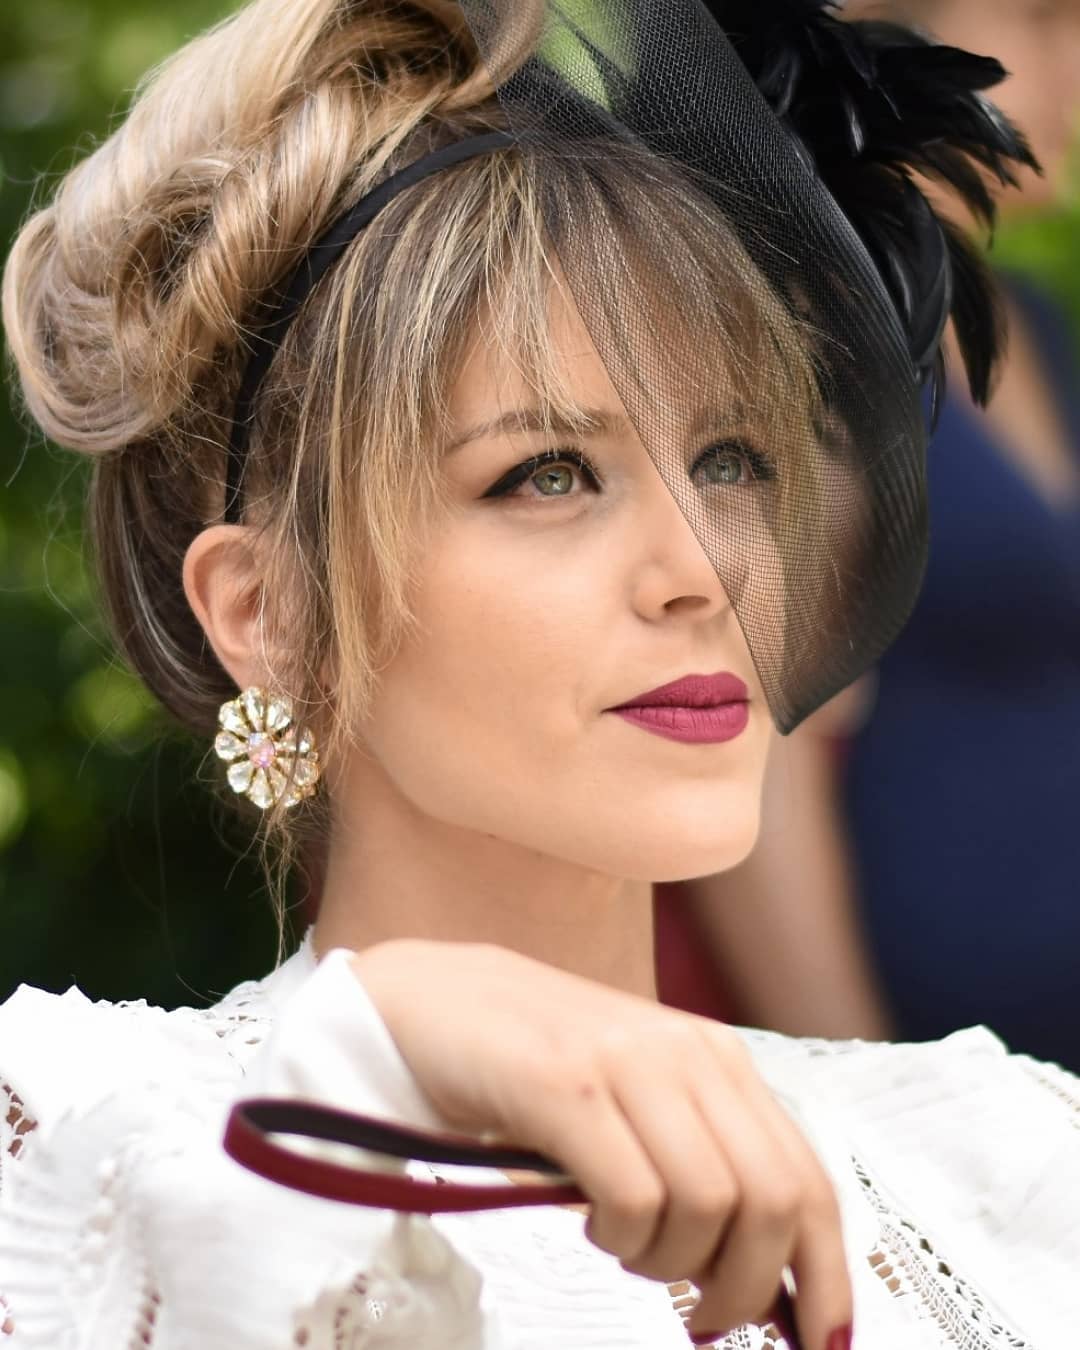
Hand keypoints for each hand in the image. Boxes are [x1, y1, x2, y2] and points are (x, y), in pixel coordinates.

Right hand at [351, 939, 851, 1348]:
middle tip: (704, 1318)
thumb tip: (762, 1278)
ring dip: (669, 1263)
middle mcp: (686, 1051)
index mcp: (717, 1059)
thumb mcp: (638, 1107)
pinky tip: (590, 1222)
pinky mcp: (566, 1083)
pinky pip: (633, 1196)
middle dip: (747, 1287)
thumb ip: (700, 1163)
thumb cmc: (537, 1068)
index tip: (823, 1340)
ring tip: (624, 1247)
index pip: (808, 1179)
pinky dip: (620, 1238)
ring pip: (709, 1206)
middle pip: (773, 1203)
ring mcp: (627, 1061)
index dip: (827, 1273)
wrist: (434, 1001)